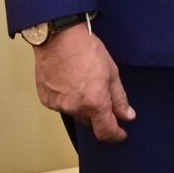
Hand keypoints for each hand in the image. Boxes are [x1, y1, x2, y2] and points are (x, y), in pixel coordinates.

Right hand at [32, 25, 134, 142]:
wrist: (58, 38)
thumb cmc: (86, 50)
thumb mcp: (112, 72)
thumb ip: (120, 98)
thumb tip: (128, 116)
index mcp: (95, 103)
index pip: (106, 131)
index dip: (116, 135)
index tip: (121, 133)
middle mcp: (75, 108)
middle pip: (91, 121)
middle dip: (99, 112)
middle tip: (101, 93)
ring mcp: (58, 105)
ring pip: (75, 112)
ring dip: (82, 104)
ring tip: (83, 80)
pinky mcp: (46, 99)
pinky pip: (61, 105)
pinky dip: (67, 98)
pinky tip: (69, 80)